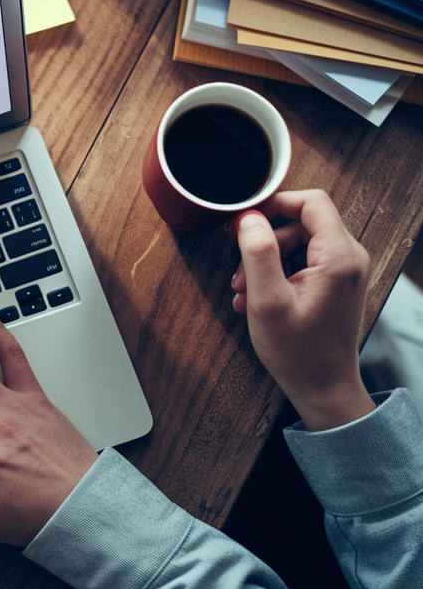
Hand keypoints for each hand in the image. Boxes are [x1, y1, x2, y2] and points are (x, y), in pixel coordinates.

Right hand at [231, 190, 375, 430]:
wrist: (323, 387)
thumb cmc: (298, 351)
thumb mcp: (266, 299)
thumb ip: (257, 252)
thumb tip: (247, 217)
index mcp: (339, 257)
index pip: (311, 202)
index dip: (274, 203)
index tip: (245, 219)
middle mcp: (350, 258)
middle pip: (301, 223)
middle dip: (264, 241)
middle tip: (239, 269)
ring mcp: (345, 271)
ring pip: (299, 242)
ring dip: (266, 260)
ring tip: (244, 290)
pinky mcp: (337, 283)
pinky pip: (305, 261)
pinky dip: (278, 273)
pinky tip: (258, 298)